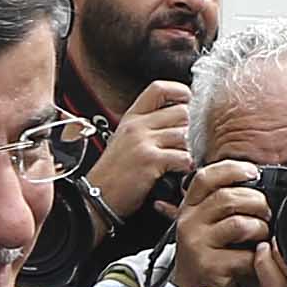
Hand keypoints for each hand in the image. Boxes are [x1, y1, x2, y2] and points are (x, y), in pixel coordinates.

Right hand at [87, 80, 191, 218]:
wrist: (95, 197)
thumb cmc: (114, 174)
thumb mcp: (125, 140)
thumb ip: (147, 127)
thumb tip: (177, 119)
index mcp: (131, 118)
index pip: (159, 89)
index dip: (179, 91)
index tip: (188, 101)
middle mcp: (137, 126)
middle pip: (180, 112)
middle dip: (191, 128)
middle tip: (189, 143)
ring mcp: (143, 141)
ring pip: (185, 135)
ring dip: (190, 149)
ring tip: (183, 160)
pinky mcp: (150, 160)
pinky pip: (183, 156)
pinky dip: (186, 166)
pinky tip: (180, 172)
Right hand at [174, 155, 270, 286]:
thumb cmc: (207, 252)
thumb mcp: (207, 222)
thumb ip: (222, 202)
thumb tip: (255, 181)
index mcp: (190, 207)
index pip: (205, 178)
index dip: (231, 169)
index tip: (252, 171)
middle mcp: (189, 223)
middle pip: (227, 198)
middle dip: (256, 202)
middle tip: (266, 212)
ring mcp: (198, 245)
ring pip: (239, 224)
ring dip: (260, 228)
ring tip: (262, 235)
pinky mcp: (210, 267)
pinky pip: (245, 255)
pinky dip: (258, 256)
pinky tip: (257, 257)